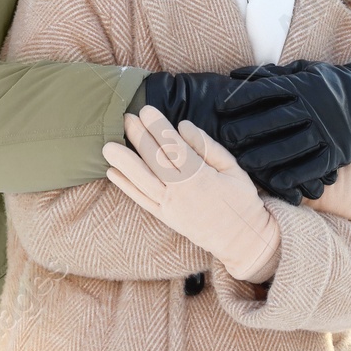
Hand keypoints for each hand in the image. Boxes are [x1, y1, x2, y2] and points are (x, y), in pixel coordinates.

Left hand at [104, 106, 280, 282]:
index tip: (146, 110)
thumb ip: (209, 147)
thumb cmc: (241, 200)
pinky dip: (125, 187)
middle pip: (155, 160)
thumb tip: (183, 126)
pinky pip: (141, 201)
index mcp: (202, 177)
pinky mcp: (164, 217)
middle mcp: (182, 192)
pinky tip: (112, 172)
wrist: (241, 240)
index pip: (175, 147)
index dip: (158, 127)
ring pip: (142, 181)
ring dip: (124, 162)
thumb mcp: (234, 169)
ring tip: (108, 146)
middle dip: (139, 137)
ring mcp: (171, 206)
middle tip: (126, 117)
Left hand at [143, 61, 350, 203]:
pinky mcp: (338, 152)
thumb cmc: (329, 85)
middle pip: (276, 119)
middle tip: (225, 138)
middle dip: (248, 129)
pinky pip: (315, 166)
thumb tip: (234, 76)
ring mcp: (326, 131)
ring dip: (266, 156)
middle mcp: (313, 108)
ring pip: (293, 145)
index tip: (221, 108)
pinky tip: (275, 182)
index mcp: (302, 86)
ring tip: (242, 163)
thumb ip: (271, 74)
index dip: (242, 99)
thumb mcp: (304, 71)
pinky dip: (295, 175)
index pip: (267, 91)